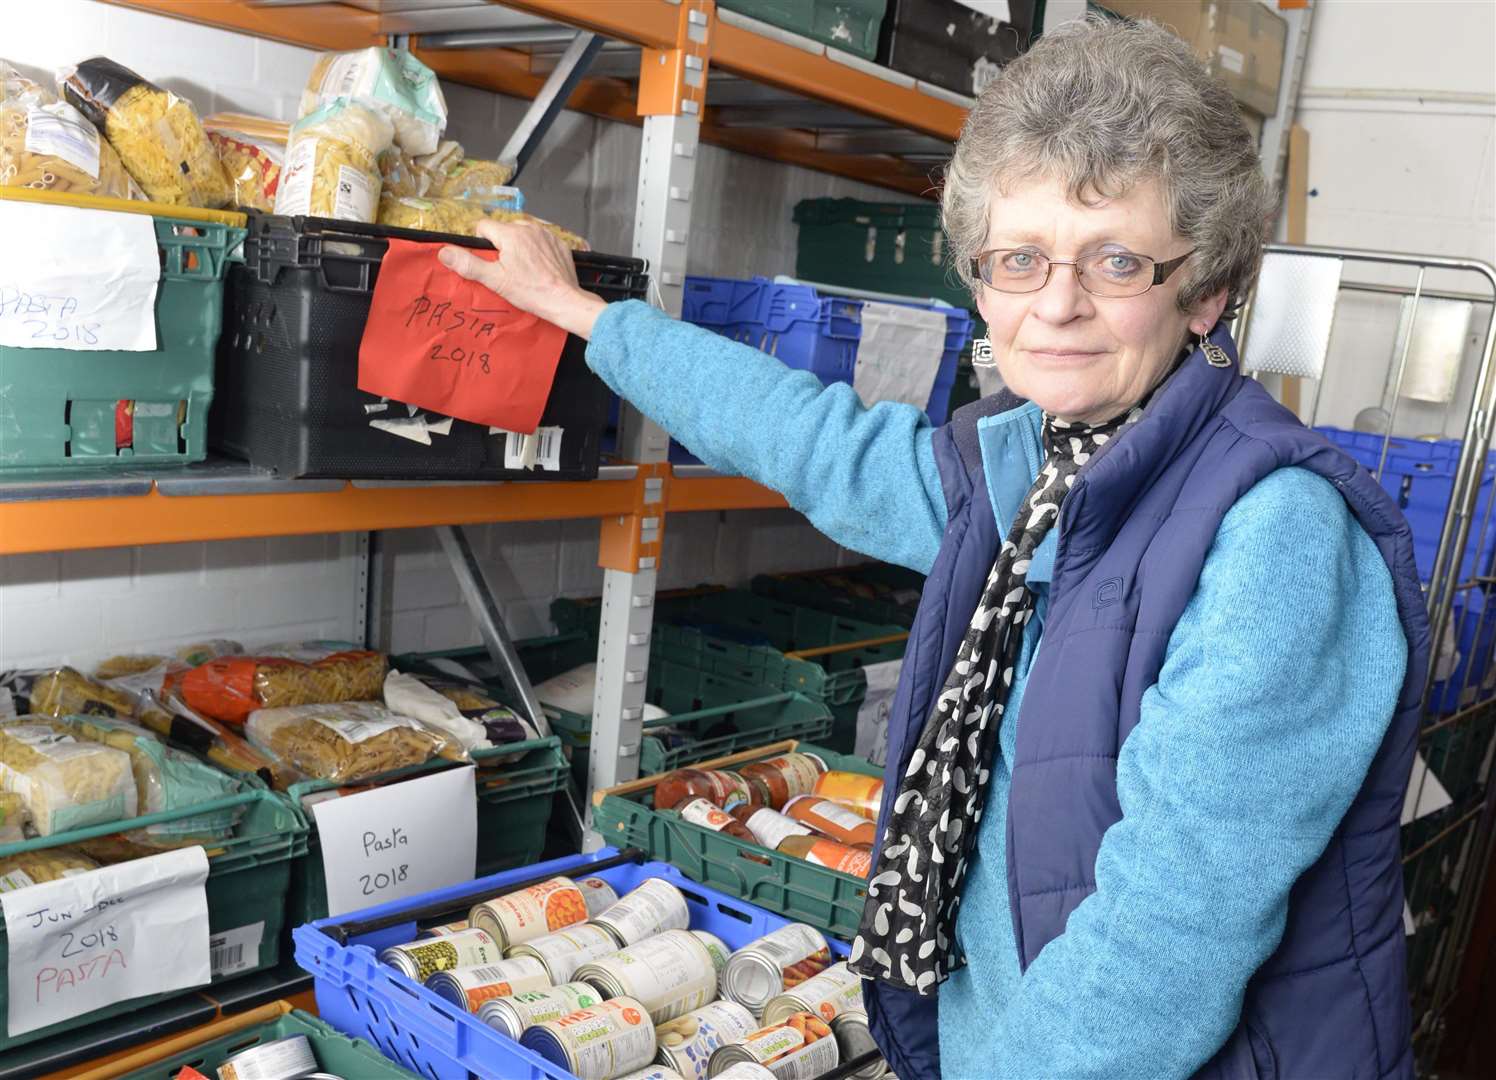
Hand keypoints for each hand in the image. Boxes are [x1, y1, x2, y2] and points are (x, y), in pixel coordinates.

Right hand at [438, 219, 606, 339]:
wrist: (564, 300)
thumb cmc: (530, 291)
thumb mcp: (494, 279)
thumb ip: (468, 264)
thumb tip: (444, 252)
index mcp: (510, 233)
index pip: (483, 226)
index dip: (482, 243)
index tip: (489, 261)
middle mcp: (529, 227)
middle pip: (504, 229)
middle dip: (502, 245)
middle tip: (508, 269)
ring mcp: (546, 234)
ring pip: (522, 233)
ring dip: (519, 246)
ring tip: (524, 269)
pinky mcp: (559, 243)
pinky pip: (540, 240)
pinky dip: (537, 250)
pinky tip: (539, 267)